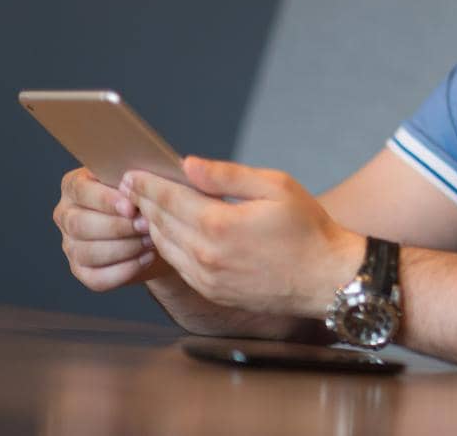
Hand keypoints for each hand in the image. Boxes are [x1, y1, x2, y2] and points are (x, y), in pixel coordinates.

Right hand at [54, 167, 166, 291]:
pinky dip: (124, 270)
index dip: (105, 200)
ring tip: (150, 241)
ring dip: (123, 248)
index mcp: (76, 185)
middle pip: (80, 224)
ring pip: (87, 252)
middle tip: (146, 226)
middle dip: (117, 227)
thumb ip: (143, 176)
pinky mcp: (81, 271)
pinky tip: (146, 258)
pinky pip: (96, 278)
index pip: (81, 191)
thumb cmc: (151, 197)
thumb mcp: (147, 180)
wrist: (160, 228)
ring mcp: (70, 245)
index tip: (130, 207)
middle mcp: (66, 214)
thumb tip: (155, 175)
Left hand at [121, 157, 362, 317]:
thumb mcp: (276, 187)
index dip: (147, 184)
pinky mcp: (212, 292)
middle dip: (143, 202)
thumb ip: (228, 176)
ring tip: (146, 207)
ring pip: (165, 246)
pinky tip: (172, 233)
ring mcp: (206, 278)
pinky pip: (178, 266)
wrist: (326, 277)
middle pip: (160, 223)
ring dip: (152, 225)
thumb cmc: (308, 229)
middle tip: (130, 187)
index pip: (168, 199)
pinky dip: (168, 246)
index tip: (131, 174)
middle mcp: (206, 254)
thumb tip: (189, 165)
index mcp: (220, 224)